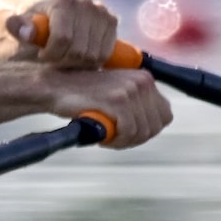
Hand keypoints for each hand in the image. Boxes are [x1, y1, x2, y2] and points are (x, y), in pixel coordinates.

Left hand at [0, 0, 118, 68]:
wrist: (51, 12)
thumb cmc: (35, 22)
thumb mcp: (21, 24)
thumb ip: (18, 26)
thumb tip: (22, 30)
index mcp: (62, 1)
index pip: (62, 38)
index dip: (52, 55)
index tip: (41, 56)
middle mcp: (85, 2)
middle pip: (79, 49)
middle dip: (64, 61)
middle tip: (54, 60)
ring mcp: (101, 11)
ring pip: (94, 54)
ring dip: (78, 64)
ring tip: (65, 58)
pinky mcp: (112, 20)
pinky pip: (106, 52)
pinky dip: (93, 61)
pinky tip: (80, 57)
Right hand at [49, 67, 170, 148]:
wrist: (55, 86)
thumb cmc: (84, 96)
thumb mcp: (117, 93)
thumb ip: (137, 105)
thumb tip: (153, 126)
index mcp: (145, 78)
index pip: (165, 115)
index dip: (147, 129)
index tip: (128, 133)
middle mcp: (142, 81)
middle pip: (156, 126)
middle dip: (136, 138)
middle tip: (115, 138)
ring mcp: (130, 90)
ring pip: (143, 132)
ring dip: (124, 141)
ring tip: (107, 136)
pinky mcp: (118, 100)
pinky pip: (129, 132)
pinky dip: (116, 141)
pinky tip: (103, 137)